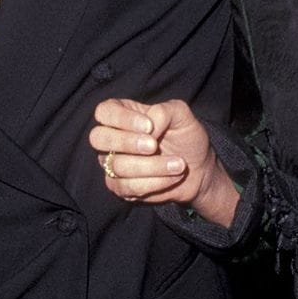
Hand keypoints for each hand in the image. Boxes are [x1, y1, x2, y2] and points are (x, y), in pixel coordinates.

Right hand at [89, 97, 239, 225]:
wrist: (199, 168)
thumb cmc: (186, 137)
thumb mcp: (181, 114)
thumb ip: (163, 111)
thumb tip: (148, 128)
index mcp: (122, 114)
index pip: (104, 111)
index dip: (123, 119)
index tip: (150, 126)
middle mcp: (112, 138)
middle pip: (98, 138)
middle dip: (127, 143)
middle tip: (154, 146)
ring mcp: (113, 163)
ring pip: (117, 166)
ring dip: (152, 166)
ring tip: (178, 164)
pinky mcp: (120, 186)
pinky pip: (127, 187)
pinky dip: (154, 182)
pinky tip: (172, 176)